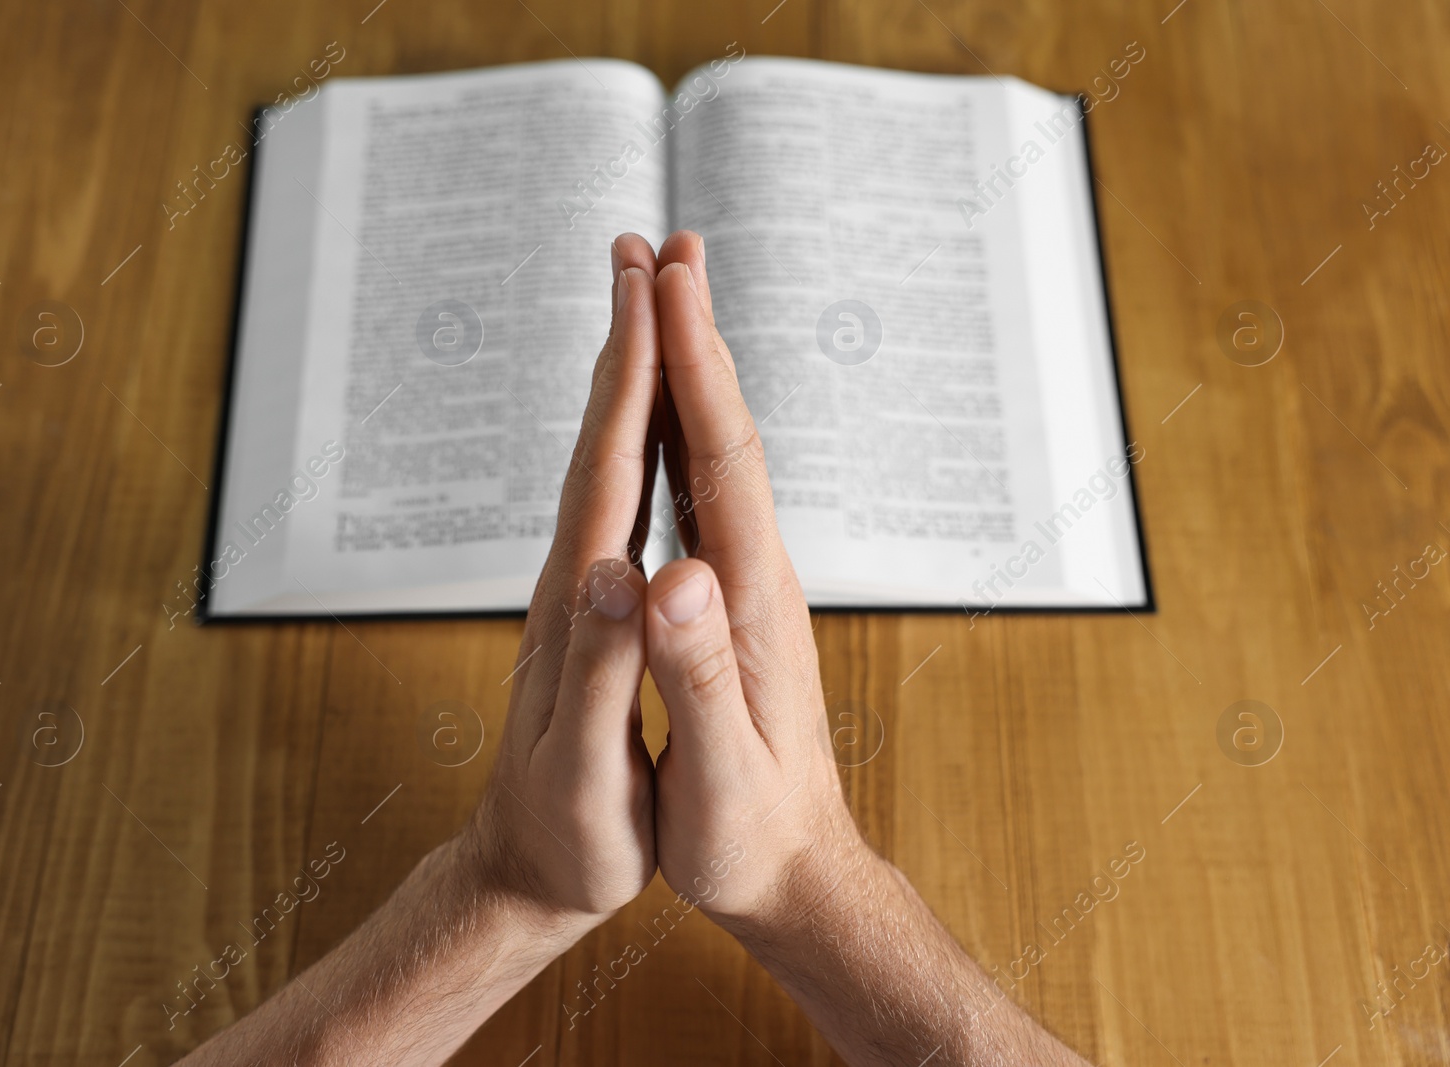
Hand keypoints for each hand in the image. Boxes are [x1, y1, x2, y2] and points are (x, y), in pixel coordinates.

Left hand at [460, 233, 663, 920]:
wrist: (522, 873)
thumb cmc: (568, 839)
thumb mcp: (586, 773)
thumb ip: (598, 672)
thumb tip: (614, 568)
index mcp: (577, 609)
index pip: (607, 473)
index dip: (631, 379)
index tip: (651, 289)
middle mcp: (569, 582)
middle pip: (598, 442)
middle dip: (624, 342)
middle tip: (643, 250)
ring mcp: (574, 591)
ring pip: (602, 463)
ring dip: (623, 378)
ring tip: (645, 307)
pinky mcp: (585, 610)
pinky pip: (614, 502)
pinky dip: (632, 441)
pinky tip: (646, 426)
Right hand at [644, 231, 866, 926]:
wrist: (801, 871)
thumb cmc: (750, 837)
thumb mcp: (720, 776)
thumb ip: (696, 678)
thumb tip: (674, 577)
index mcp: (750, 602)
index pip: (723, 461)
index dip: (695, 368)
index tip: (669, 282)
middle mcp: (758, 576)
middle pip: (726, 433)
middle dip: (695, 336)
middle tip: (663, 249)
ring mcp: (751, 586)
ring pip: (719, 455)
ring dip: (692, 373)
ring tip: (664, 303)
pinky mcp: (736, 604)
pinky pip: (706, 497)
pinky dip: (684, 436)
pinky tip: (664, 420)